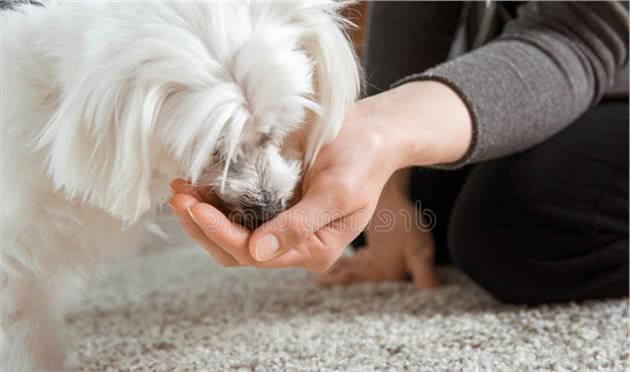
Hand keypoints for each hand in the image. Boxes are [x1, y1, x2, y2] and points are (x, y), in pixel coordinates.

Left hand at [168, 101, 398, 270]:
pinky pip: (235, 209)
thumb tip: (258, 253)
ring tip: (179, 189)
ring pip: (230, 232)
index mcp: (313, 249)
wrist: (373, 131)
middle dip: (203, 226)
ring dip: (202, 214)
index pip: (256, 252)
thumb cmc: (362, 161)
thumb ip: (298, 226)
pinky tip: (196, 183)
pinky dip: (214, 198)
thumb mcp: (337, 194)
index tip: (196, 208)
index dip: (221, 233)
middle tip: (178, 197)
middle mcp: (293, 243)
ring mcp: (280, 222)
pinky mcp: (273, 201)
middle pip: (236, 249)